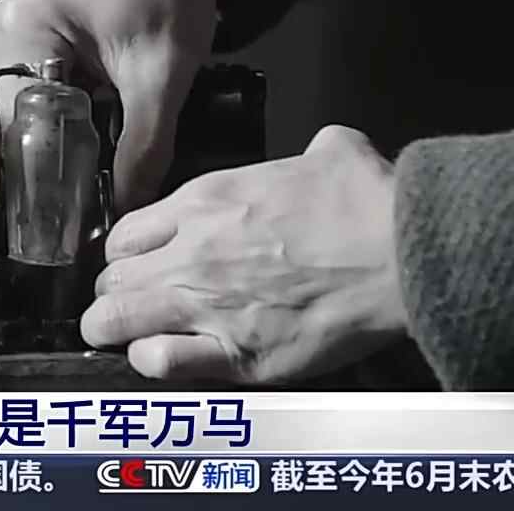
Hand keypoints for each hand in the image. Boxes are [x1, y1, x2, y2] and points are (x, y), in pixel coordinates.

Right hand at [0, 0, 232, 212]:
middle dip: (56, 163)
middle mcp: (0, 29)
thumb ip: (142, 152)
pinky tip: (86, 150)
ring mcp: (9, 33)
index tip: (67, 224)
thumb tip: (122, 217)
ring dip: (60, 145)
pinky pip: (40, 95)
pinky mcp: (27, 40)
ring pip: (30, 113)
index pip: (24, 122)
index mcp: (21, 29)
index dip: (49, 175)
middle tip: (82, 215)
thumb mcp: (161, 81)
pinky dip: (65, 121)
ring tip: (86, 191)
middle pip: (22, 121)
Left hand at [81, 125, 407, 384]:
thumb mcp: (330, 151)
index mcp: (204, 202)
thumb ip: (311, 150)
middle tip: (129, 304)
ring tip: (122, 337)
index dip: (126, 253)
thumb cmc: (369, 204)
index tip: (138, 264)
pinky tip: (160, 358)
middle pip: (112, 280)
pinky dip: (150, 362)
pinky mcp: (236, 353)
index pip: (125, 233)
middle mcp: (192, 253)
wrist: (401, 251)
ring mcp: (208, 305)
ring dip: (113, 330)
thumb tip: (325, 151)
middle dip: (114, 293)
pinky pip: (159, 363)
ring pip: (114, 323)